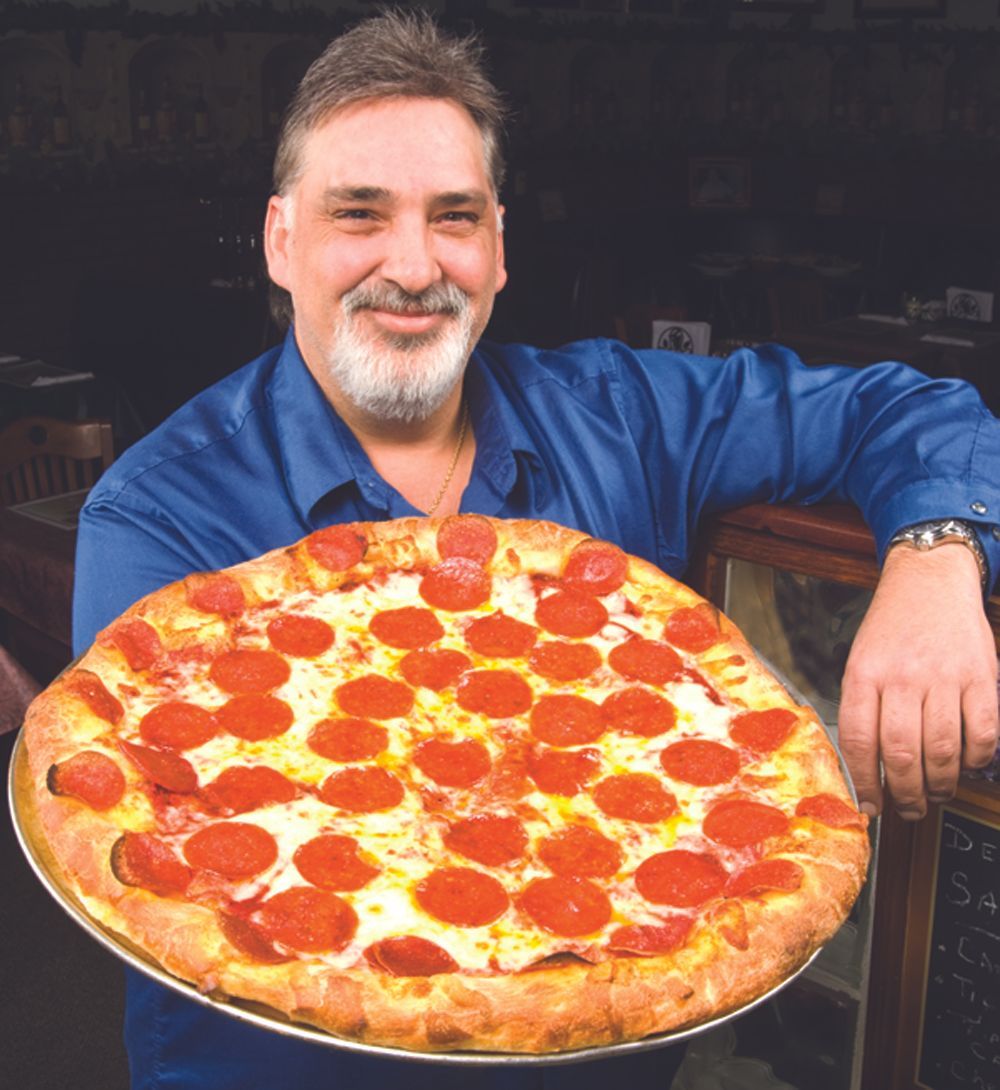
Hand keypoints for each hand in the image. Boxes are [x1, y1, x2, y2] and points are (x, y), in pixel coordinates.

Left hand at [838, 542, 998, 820]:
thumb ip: (863, 708)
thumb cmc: (891, 628)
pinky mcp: (982, 676)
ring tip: (937, 794)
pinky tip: (968, 764)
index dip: (865, 783)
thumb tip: (867, 768)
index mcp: (864, 674)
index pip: (859, 741)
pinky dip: (977, 758)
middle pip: (903, 754)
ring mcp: (944, 677)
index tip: (870, 806)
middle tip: (909, 808)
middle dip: (905, 794)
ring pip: (943, 751)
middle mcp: (902, 676)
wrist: (929, 581)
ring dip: (941, 785)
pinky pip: (983, 733)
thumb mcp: (860, 661)